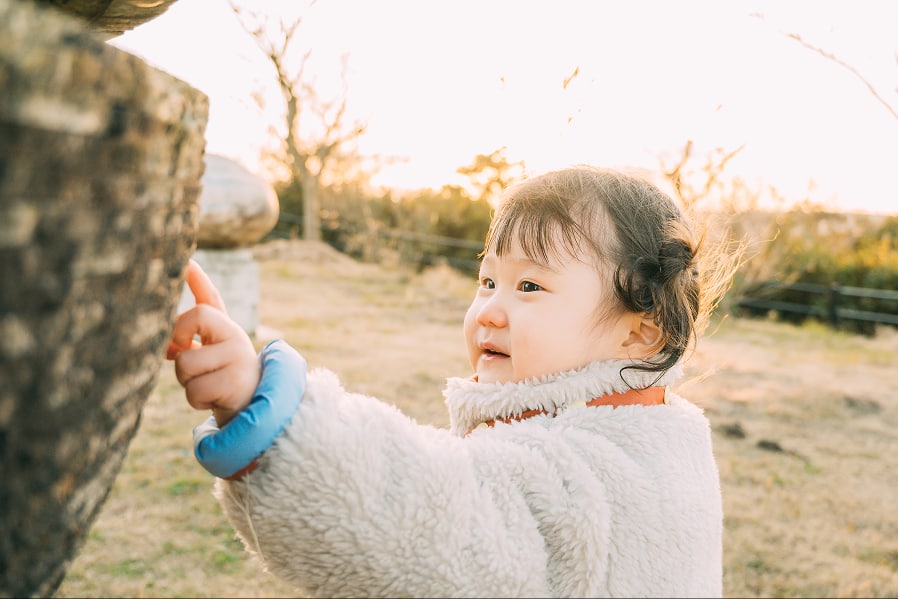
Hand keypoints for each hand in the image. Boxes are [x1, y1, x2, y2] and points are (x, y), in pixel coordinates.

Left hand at [167, 259, 260, 426]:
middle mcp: (235, 335)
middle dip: (180, 347)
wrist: (255, 412)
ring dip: (187, 382)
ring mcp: (238, 356)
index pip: (211, 298)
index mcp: (225, 328)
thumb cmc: (222, 383)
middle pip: (191, 320)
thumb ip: (187, 345)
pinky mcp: (235, 381)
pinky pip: (195, 389)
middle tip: (190, 363)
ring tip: (206, 387)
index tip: (186, 260)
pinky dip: (196, 401)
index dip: (197, 278)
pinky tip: (213, 400)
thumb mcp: (207, 359)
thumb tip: (166, 346)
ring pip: (187, 363)